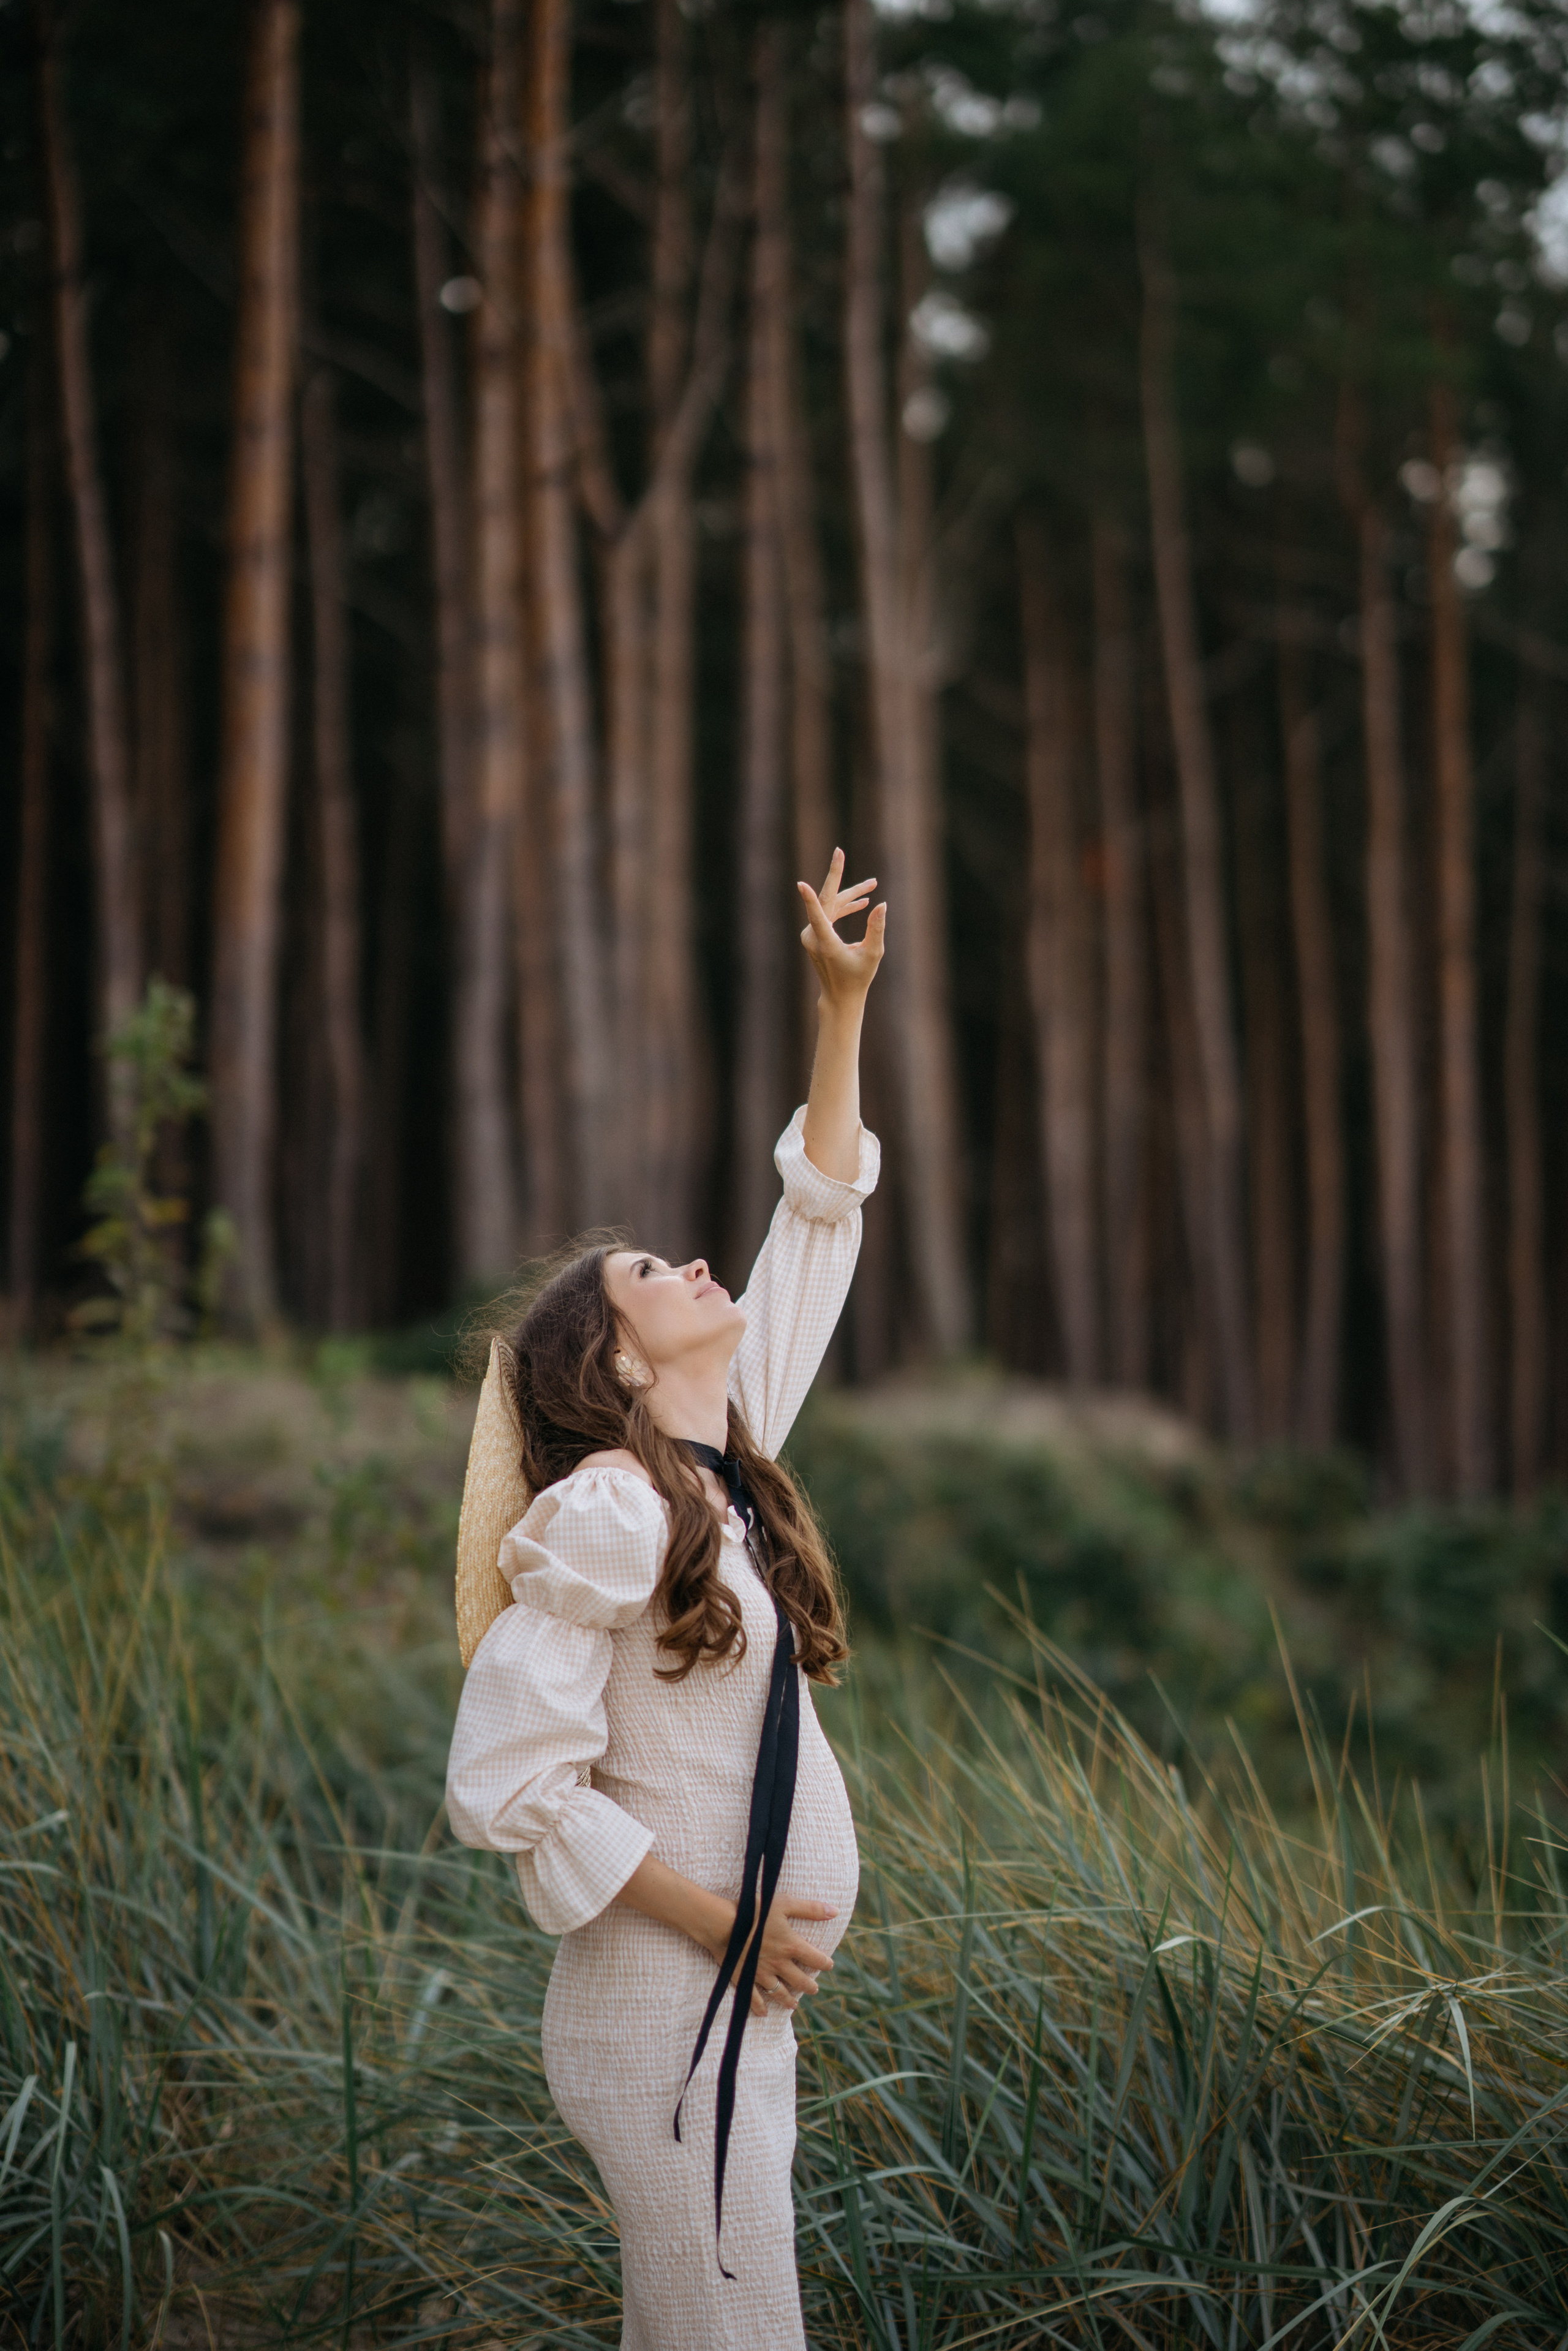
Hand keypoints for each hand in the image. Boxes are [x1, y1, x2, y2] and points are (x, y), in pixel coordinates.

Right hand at [704, 1890, 835, 2017]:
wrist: (723, 1923)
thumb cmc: (754, 1910)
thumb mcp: (785, 1904)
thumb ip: (810, 1909)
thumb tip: (835, 1911)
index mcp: (791, 1946)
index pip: (815, 1959)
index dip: (824, 1963)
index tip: (829, 1965)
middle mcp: (779, 1964)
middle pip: (800, 1980)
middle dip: (809, 1986)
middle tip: (814, 1989)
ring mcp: (761, 1974)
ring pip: (780, 1993)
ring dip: (789, 2000)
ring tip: (794, 2004)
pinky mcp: (745, 1979)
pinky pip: (754, 1998)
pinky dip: (760, 2007)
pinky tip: (764, 2013)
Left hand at [798, 849, 885, 1010]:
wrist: (840, 995)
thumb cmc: (858, 977)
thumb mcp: (873, 955)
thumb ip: (876, 929)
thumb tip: (882, 905)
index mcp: (826, 944)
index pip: (818, 917)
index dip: (811, 899)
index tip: (801, 883)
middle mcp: (814, 937)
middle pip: (827, 902)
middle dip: (839, 879)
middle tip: (839, 851)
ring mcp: (811, 935)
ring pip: (830, 906)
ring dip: (850, 896)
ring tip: (873, 885)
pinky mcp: (814, 935)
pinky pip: (828, 914)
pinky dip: (844, 907)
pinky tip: (862, 902)